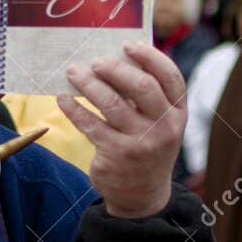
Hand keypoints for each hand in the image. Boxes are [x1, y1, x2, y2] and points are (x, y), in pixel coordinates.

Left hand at [59, 41, 186, 218]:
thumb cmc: (148, 147)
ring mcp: (140, 142)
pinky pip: (90, 124)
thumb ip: (148, 97)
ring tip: (74, 73)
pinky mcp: (116, 154)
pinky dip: (74, 108)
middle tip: (95, 61)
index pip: (170, 77)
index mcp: (177, 114)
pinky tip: (64, 99)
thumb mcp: (160, 124)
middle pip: (141, 87)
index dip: (150, 56)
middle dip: (115, 69)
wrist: (142, 196)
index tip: (128, 45)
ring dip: (88, 84)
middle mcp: (164, 127)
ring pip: (111, 103)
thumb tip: (116, 58)